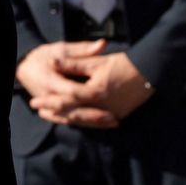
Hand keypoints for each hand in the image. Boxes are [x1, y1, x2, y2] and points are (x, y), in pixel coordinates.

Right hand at [16, 40, 118, 127]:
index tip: (104, 94)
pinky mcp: (53, 112)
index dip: (88, 93)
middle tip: (114, 117)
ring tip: (113, 122)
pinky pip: (70, 120)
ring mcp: (50, 107)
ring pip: (73, 118)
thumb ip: (82, 49)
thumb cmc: (43, 57)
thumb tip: (102, 44)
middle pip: (73, 110)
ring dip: (92, 122)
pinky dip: (85, 123)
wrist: (25, 69)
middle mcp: (50, 98)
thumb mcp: (60, 49)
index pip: (71, 90)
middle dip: (94, 115)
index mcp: (50, 81)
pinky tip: (101, 125)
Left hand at [30, 51, 153, 125]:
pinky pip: (96, 123)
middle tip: (38, 111)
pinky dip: (83, 121)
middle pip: (73, 113)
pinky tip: (75, 119)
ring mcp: (111, 114)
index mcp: (95, 92)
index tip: (35, 101)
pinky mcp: (119, 116)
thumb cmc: (124, 64)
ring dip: (67, 118)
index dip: (49, 101)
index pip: (66, 99)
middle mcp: (102, 107)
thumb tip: (54, 62)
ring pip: (84, 121)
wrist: (151, 72)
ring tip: (52, 116)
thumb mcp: (97, 61)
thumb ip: (74, 64)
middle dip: (54, 113)